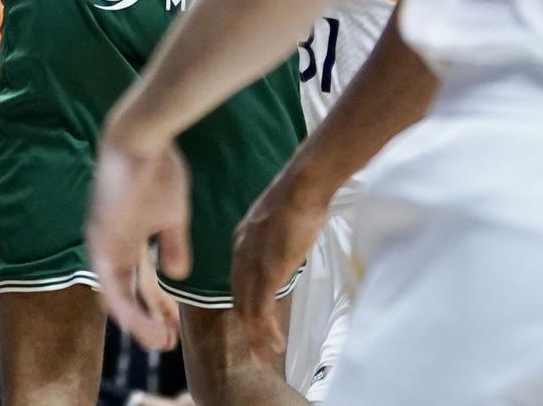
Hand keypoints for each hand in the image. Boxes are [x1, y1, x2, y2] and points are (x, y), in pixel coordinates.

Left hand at [87, 136, 189, 350]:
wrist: (141, 141)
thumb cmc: (157, 171)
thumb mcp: (171, 216)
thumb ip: (172, 244)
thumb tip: (177, 274)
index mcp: (127, 239)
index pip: (140, 281)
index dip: (156, 304)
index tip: (174, 323)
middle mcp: (111, 246)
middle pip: (127, 292)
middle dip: (147, 320)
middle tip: (167, 343)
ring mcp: (104, 245)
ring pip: (118, 296)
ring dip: (139, 323)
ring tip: (161, 344)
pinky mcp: (103, 243)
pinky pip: (114, 286)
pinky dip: (131, 310)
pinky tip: (149, 326)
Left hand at [231, 169, 327, 361]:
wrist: (303, 186)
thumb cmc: (299, 199)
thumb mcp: (280, 224)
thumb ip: (276, 241)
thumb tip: (285, 251)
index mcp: (242, 242)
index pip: (239, 281)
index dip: (246, 305)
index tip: (255, 324)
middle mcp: (241, 253)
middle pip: (239, 299)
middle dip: (249, 328)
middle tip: (258, 353)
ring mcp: (253, 262)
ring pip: (248, 308)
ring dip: (258, 335)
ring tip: (266, 355)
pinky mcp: (268, 269)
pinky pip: (261, 306)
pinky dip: (266, 328)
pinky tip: (274, 343)